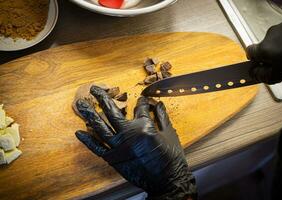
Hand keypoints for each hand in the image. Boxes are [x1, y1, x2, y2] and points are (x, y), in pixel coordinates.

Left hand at [75, 86, 196, 199]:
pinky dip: (88, 140)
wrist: (167, 180)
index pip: (140, 108)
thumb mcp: (169, 134)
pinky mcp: (113, 159)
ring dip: (89, 114)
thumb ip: (162, 117)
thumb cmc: (171, 157)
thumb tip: (159, 104)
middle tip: (94, 88)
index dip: (141, 102)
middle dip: (102, 98)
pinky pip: (97, 148)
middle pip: (112, 112)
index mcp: (144, 126)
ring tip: (80, 104)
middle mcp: (128, 133)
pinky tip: (79, 132)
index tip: (141, 99)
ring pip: (100, 127)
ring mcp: (118, 146)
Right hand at [246, 19, 281, 83]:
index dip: (253, 59)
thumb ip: (262, 75)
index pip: (249, 51)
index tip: (258, 63)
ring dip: (281, 47)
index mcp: (263, 49)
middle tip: (280, 63)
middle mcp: (269, 36)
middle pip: (263, 46)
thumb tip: (253, 74)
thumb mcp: (279, 75)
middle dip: (270, 54)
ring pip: (276, 40)